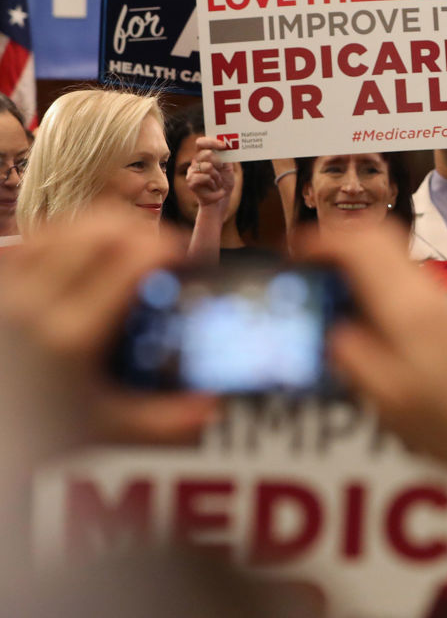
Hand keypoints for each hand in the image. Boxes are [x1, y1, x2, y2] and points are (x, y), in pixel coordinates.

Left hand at [0, 207, 217, 453]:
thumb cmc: (33, 433)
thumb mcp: (106, 431)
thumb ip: (165, 422)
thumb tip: (212, 405)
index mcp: (73, 338)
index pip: (132, 261)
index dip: (168, 248)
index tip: (185, 260)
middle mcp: (36, 305)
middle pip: (101, 232)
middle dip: (142, 231)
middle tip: (161, 252)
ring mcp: (8, 293)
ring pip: (65, 228)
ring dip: (103, 229)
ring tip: (125, 249)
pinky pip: (31, 241)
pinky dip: (65, 237)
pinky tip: (83, 254)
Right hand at [186, 136, 236, 212]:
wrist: (221, 199)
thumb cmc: (224, 182)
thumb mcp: (228, 167)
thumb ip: (226, 156)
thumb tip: (227, 145)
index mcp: (203, 155)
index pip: (201, 143)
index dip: (211, 141)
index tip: (223, 145)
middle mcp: (195, 162)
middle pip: (206, 153)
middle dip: (219, 162)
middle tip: (221, 170)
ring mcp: (192, 171)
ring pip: (207, 166)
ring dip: (218, 176)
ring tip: (218, 182)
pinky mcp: (190, 181)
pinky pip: (205, 177)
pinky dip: (214, 183)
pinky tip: (214, 188)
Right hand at [300, 220, 446, 567]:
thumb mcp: (384, 397)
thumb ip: (350, 355)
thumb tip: (329, 328)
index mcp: (406, 308)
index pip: (360, 245)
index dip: (320, 241)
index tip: (293, 252)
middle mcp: (427, 294)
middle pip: (380, 236)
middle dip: (338, 241)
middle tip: (307, 265)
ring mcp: (442, 302)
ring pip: (393, 255)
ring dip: (357, 260)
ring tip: (328, 293)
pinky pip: (405, 279)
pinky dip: (376, 281)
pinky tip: (363, 316)